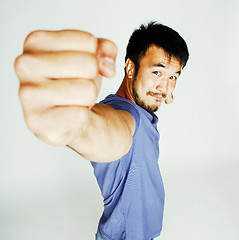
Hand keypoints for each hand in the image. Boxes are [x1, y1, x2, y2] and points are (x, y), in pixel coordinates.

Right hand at [15, 30, 116, 144]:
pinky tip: (68, 116)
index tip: (83, 68)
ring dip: (87, 99)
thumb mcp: (93, 58)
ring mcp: (28, 94)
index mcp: (36, 42)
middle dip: (92, 79)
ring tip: (73, 101)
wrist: (66, 117)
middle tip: (79, 87)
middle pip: (89, 65)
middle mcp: (25, 65)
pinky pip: (79, 115)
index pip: (88, 42)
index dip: (96, 58)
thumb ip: (105, 49)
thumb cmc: (75, 82)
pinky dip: (81, 118)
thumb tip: (108, 68)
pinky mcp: (35, 121)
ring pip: (87, 91)